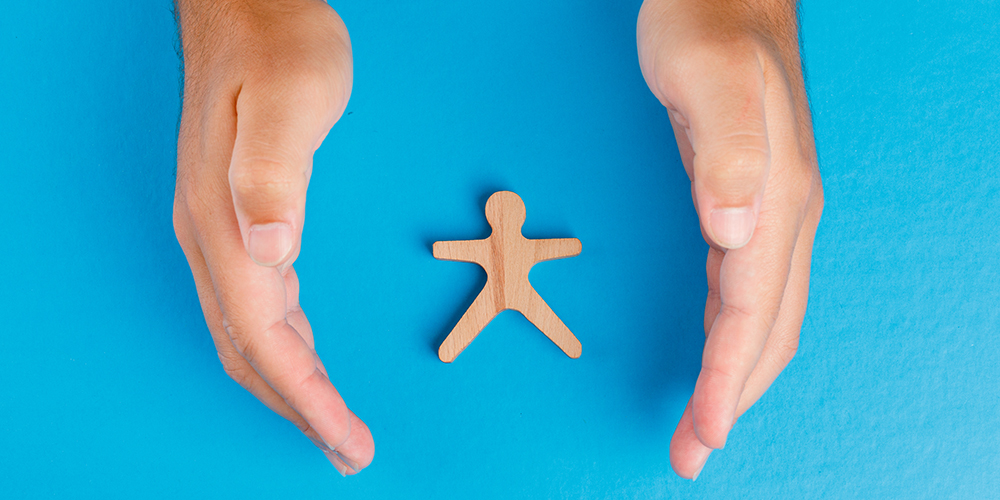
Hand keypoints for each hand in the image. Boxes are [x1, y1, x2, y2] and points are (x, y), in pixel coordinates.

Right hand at [172, 0, 372, 474]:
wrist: (251, 9)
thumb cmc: (278, 47)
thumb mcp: (287, 99)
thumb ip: (271, 173)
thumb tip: (269, 252)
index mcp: (224, 223)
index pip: (264, 336)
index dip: (306, 398)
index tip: (348, 440)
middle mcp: (214, 238)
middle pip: (252, 352)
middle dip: (301, 411)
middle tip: (351, 451)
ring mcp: (221, 233)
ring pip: (252, 337)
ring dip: (292, 389)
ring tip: (334, 427)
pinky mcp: (239, 223)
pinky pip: (259, 308)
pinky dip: (286, 351)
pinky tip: (308, 363)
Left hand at [637, 0, 823, 478]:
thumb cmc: (708, 28)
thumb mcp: (707, 77)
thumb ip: (725, 152)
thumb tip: (735, 233)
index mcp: (776, 199)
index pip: (751, 311)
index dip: (727, 378)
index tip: (701, 433)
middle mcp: (782, 216)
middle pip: (767, 330)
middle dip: (732, 398)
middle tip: (692, 453)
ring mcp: (771, 212)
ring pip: (762, 317)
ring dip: (735, 376)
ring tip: (702, 423)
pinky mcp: (749, 205)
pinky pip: (748, 290)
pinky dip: (733, 336)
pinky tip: (717, 352)